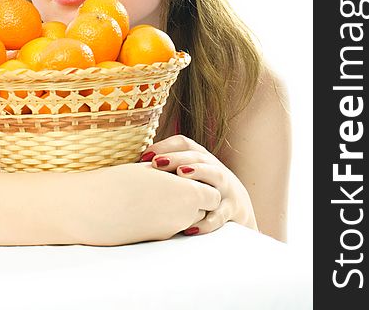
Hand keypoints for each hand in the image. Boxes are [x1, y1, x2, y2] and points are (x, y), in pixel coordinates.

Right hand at [74, 162, 220, 245]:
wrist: (92, 207)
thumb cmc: (119, 181)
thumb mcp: (150, 170)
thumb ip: (172, 174)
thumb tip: (180, 175)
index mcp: (187, 193)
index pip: (213, 194)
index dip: (202, 185)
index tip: (185, 176)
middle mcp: (184, 216)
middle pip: (204, 209)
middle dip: (195, 199)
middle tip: (174, 185)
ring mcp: (171, 230)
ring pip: (189, 221)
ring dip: (181, 210)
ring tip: (158, 196)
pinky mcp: (156, 240)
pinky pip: (172, 228)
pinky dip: (166, 218)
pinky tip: (146, 208)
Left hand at [140, 135, 257, 235]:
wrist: (238, 207)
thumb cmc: (202, 189)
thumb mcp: (188, 175)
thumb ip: (166, 171)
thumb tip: (130, 171)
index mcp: (200, 157)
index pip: (184, 143)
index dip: (165, 146)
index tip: (145, 156)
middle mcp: (214, 167)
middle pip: (197, 156)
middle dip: (177, 157)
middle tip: (157, 163)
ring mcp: (225, 187)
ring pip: (215, 175)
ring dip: (198, 172)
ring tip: (181, 174)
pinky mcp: (232, 209)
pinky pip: (221, 213)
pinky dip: (208, 221)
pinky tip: (192, 227)